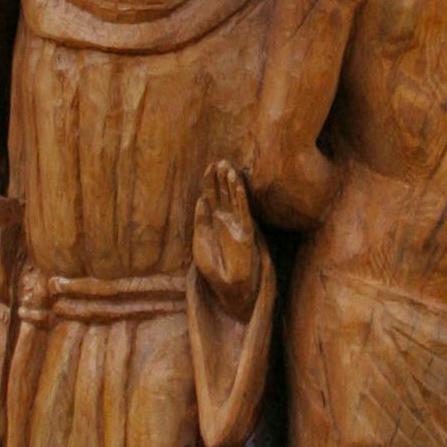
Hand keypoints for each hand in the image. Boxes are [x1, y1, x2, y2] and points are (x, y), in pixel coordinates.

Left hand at [192, 159, 259, 318]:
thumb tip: (201, 200)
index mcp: (212, 221)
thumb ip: (200, 221)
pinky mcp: (246, 232)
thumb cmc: (212, 267)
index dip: (210, 182)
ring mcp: (236, 224)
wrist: (226, 286)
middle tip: (221, 161)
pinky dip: (241, 197)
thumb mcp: (200, 241)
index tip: (210, 166)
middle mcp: (225, 220)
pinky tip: (238, 185)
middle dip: (221, 178)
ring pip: (234, 199)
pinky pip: (244, 210)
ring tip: (229, 168)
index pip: (211, 196)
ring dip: (232, 184)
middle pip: (223, 194)